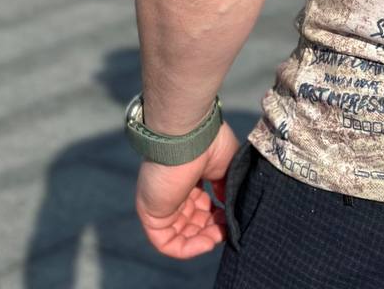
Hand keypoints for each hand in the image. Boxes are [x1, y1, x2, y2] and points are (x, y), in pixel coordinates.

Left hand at [135, 121, 240, 258]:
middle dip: (212, 227)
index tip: (232, 214)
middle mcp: (173, 191)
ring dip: (203, 239)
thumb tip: (231, 208)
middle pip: (192, 221)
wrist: (189, 135)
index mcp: (188, 177)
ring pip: (181, 234)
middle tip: (227, 225)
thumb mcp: (226, 165)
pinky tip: (208, 242)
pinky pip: (167, 243)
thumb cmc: (209, 142)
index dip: (217, 214)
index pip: (200, 205)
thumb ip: (227, 188)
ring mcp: (161, 203)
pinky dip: (188, 248)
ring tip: (219, 235)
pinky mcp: (152, 215)